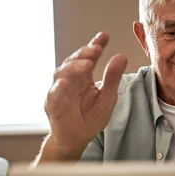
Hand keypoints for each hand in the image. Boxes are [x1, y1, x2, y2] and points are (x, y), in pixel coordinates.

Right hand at [43, 32, 127, 157]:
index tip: (104, 36)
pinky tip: (65, 83)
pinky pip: (53, 96)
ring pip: (61, 75)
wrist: (77, 139)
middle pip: (73, 62)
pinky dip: (58, 89)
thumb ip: (112, 77)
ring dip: (73, 68)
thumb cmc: (90, 117)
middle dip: (84, 54)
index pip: (89, 58)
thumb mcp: (107, 97)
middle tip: (96, 50)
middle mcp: (70, 80)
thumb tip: (121, 56)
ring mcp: (59, 92)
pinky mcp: (52, 106)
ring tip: (86, 64)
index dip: (95, 45)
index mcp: (84, 77)